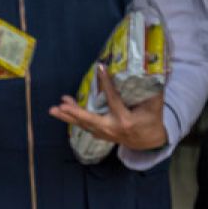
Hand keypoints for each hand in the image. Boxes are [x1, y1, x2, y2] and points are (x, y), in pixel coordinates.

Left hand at [49, 64, 168, 150]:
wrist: (149, 141)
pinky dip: (73, 118)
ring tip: (52, 109)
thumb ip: (152, 88)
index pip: (113, 99)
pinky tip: (62, 110)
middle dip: (74, 113)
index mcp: (126, 120)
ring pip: (83, 124)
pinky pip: (84, 125)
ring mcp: (104, 133)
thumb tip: (153, 68)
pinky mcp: (100, 134)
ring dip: (67, 116)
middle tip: (60, 105)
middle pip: (90, 120)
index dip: (106, 83)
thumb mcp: (155, 105)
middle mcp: (112, 128)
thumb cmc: (152, 119)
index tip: (100, 69)